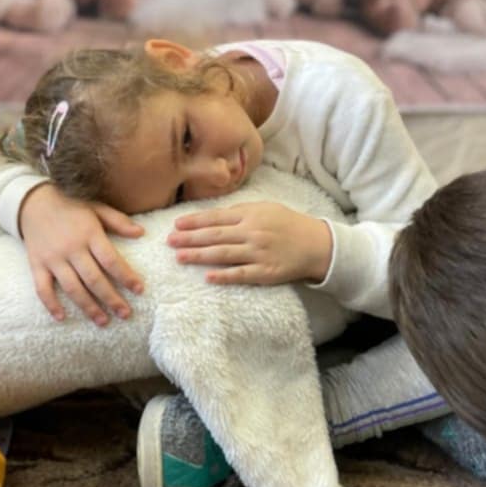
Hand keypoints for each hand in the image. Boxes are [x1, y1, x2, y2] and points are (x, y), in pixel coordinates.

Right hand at [20, 184, 143, 326]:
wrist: (33, 202)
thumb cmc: (70, 206)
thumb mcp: (95, 207)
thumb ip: (118, 221)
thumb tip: (141, 233)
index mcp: (89, 233)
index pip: (111, 260)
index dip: (126, 277)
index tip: (139, 290)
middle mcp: (71, 248)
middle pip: (94, 280)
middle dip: (111, 299)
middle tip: (125, 314)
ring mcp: (53, 259)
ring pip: (72, 288)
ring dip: (88, 307)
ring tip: (103, 321)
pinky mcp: (37, 265)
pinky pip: (43, 289)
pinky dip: (51, 304)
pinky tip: (62, 317)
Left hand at [169, 202, 331, 286]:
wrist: (316, 244)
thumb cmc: (287, 225)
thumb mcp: (265, 209)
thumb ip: (239, 212)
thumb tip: (211, 215)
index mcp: (251, 215)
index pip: (217, 218)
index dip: (195, 221)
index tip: (176, 224)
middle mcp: (253, 233)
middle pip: (215, 236)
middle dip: (190, 238)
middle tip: (169, 241)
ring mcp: (258, 253)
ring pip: (223, 254)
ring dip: (199, 255)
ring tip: (179, 256)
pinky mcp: (265, 272)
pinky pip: (241, 274)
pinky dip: (224, 276)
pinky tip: (207, 276)